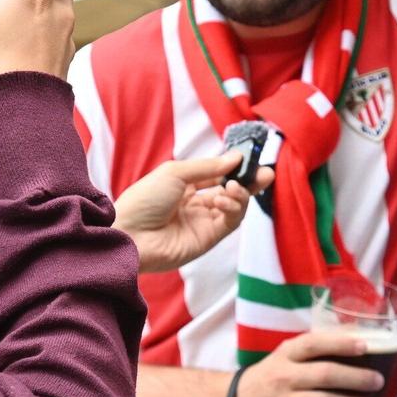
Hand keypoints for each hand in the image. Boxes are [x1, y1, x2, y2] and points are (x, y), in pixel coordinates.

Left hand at [115, 151, 272, 274]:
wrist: (130, 233)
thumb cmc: (144, 199)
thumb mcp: (175, 172)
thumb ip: (209, 166)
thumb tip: (236, 157)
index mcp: (183, 187)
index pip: (216, 176)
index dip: (232, 168)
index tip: (248, 158)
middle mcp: (194, 205)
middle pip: (230, 192)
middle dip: (249, 183)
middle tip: (266, 173)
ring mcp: (202, 223)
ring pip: (234, 208)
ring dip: (240, 195)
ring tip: (233, 188)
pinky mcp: (207, 240)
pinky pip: (230, 222)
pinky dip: (233, 208)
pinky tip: (224, 199)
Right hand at [233, 330, 384, 396]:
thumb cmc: (269, 378)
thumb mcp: (284, 357)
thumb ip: (312, 353)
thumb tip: (356, 348)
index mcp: (287, 354)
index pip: (315, 344)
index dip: (342, 344)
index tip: (365, 346)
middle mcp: (285, 377)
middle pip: (326, 375)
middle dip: (356, 378)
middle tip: (377, 382)